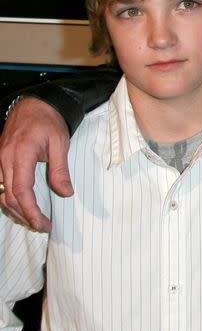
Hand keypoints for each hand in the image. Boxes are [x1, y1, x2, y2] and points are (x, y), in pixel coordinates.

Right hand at [0, 97, 72, 231]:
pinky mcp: (0, 160)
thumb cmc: (48, 121)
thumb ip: (60, 169)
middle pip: (9, 197)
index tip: (44, 223)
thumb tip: (66, 193)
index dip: (31, 211)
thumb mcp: (60, 143)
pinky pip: (0, 185)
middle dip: (25, 215)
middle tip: (43, 226)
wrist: (35, 104)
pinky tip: (21, 207)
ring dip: (16, 210)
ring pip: (2, 194)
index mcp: (20, 154)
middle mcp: (4, 159)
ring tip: (34, 221)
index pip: (21, 191)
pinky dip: (10, 199)